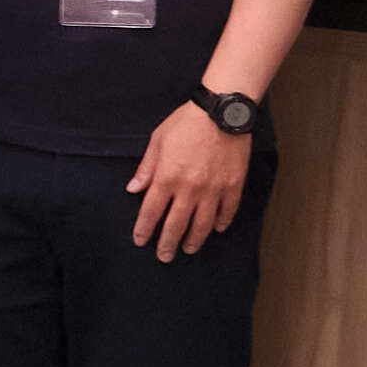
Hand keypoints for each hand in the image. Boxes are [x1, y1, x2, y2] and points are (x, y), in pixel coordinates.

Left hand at [126, 97, 250, 259]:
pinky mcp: (233, 185)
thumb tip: (133, 189)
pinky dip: (221, 223)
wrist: (222, 110)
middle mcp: (189, 188)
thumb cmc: (187, 122)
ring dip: (194, 240)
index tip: (141, 241)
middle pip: (175, 225)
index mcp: (167, 177)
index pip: (151, 212)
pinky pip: (227, 211)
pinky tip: (216, 229)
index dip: (144, 230)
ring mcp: (213, 189)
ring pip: (202, 224)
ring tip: (188, 249)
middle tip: (164, 256)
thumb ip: (146, 168)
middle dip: (167, 244)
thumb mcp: (158, 141)